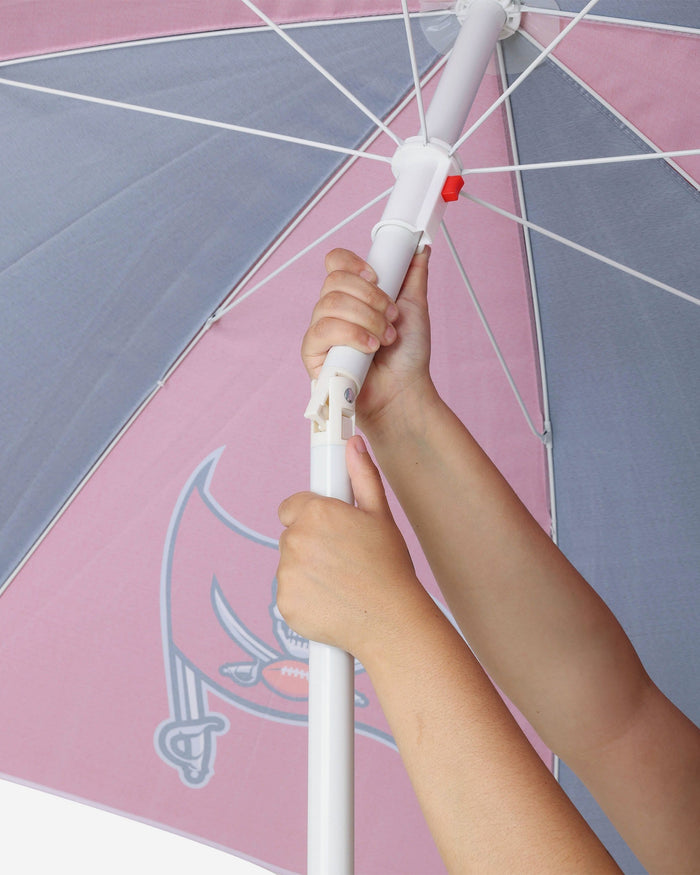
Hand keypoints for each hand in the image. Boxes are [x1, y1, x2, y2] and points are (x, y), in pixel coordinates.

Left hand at [276, 435, 427, 660]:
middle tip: (343, 561)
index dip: (311, 518)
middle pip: (292, 536)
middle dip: (312, 546)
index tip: (329, 531)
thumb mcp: (380, 515)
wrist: (390, 621)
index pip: (291, 507)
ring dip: (307, 572)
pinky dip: (304, 598)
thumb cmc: (389, 568)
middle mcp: (296, 539)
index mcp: (316, 513)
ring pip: (289, 565)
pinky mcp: (284, 602)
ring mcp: (287, 572)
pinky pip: (288, 593)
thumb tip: (353, 446)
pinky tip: (330, 601)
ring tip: (340, 583)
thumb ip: (361, 476)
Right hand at [302, 248, 433, 432]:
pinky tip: (369, 348)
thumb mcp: (415, 307)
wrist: (404, 391)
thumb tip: (419, 248)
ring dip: (366, 319)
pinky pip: (322, 331)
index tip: (376, 277)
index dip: (353, 264)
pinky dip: (351, 335)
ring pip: (330, 304)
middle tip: (391, 317)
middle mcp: (332, 310)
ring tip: (385, 338)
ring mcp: (321, 331)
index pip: (336, 263)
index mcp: (352, 295)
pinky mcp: (313, 354)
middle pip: (334, 281)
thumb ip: (413, 276)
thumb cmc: (407, 356)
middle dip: (370, 297)